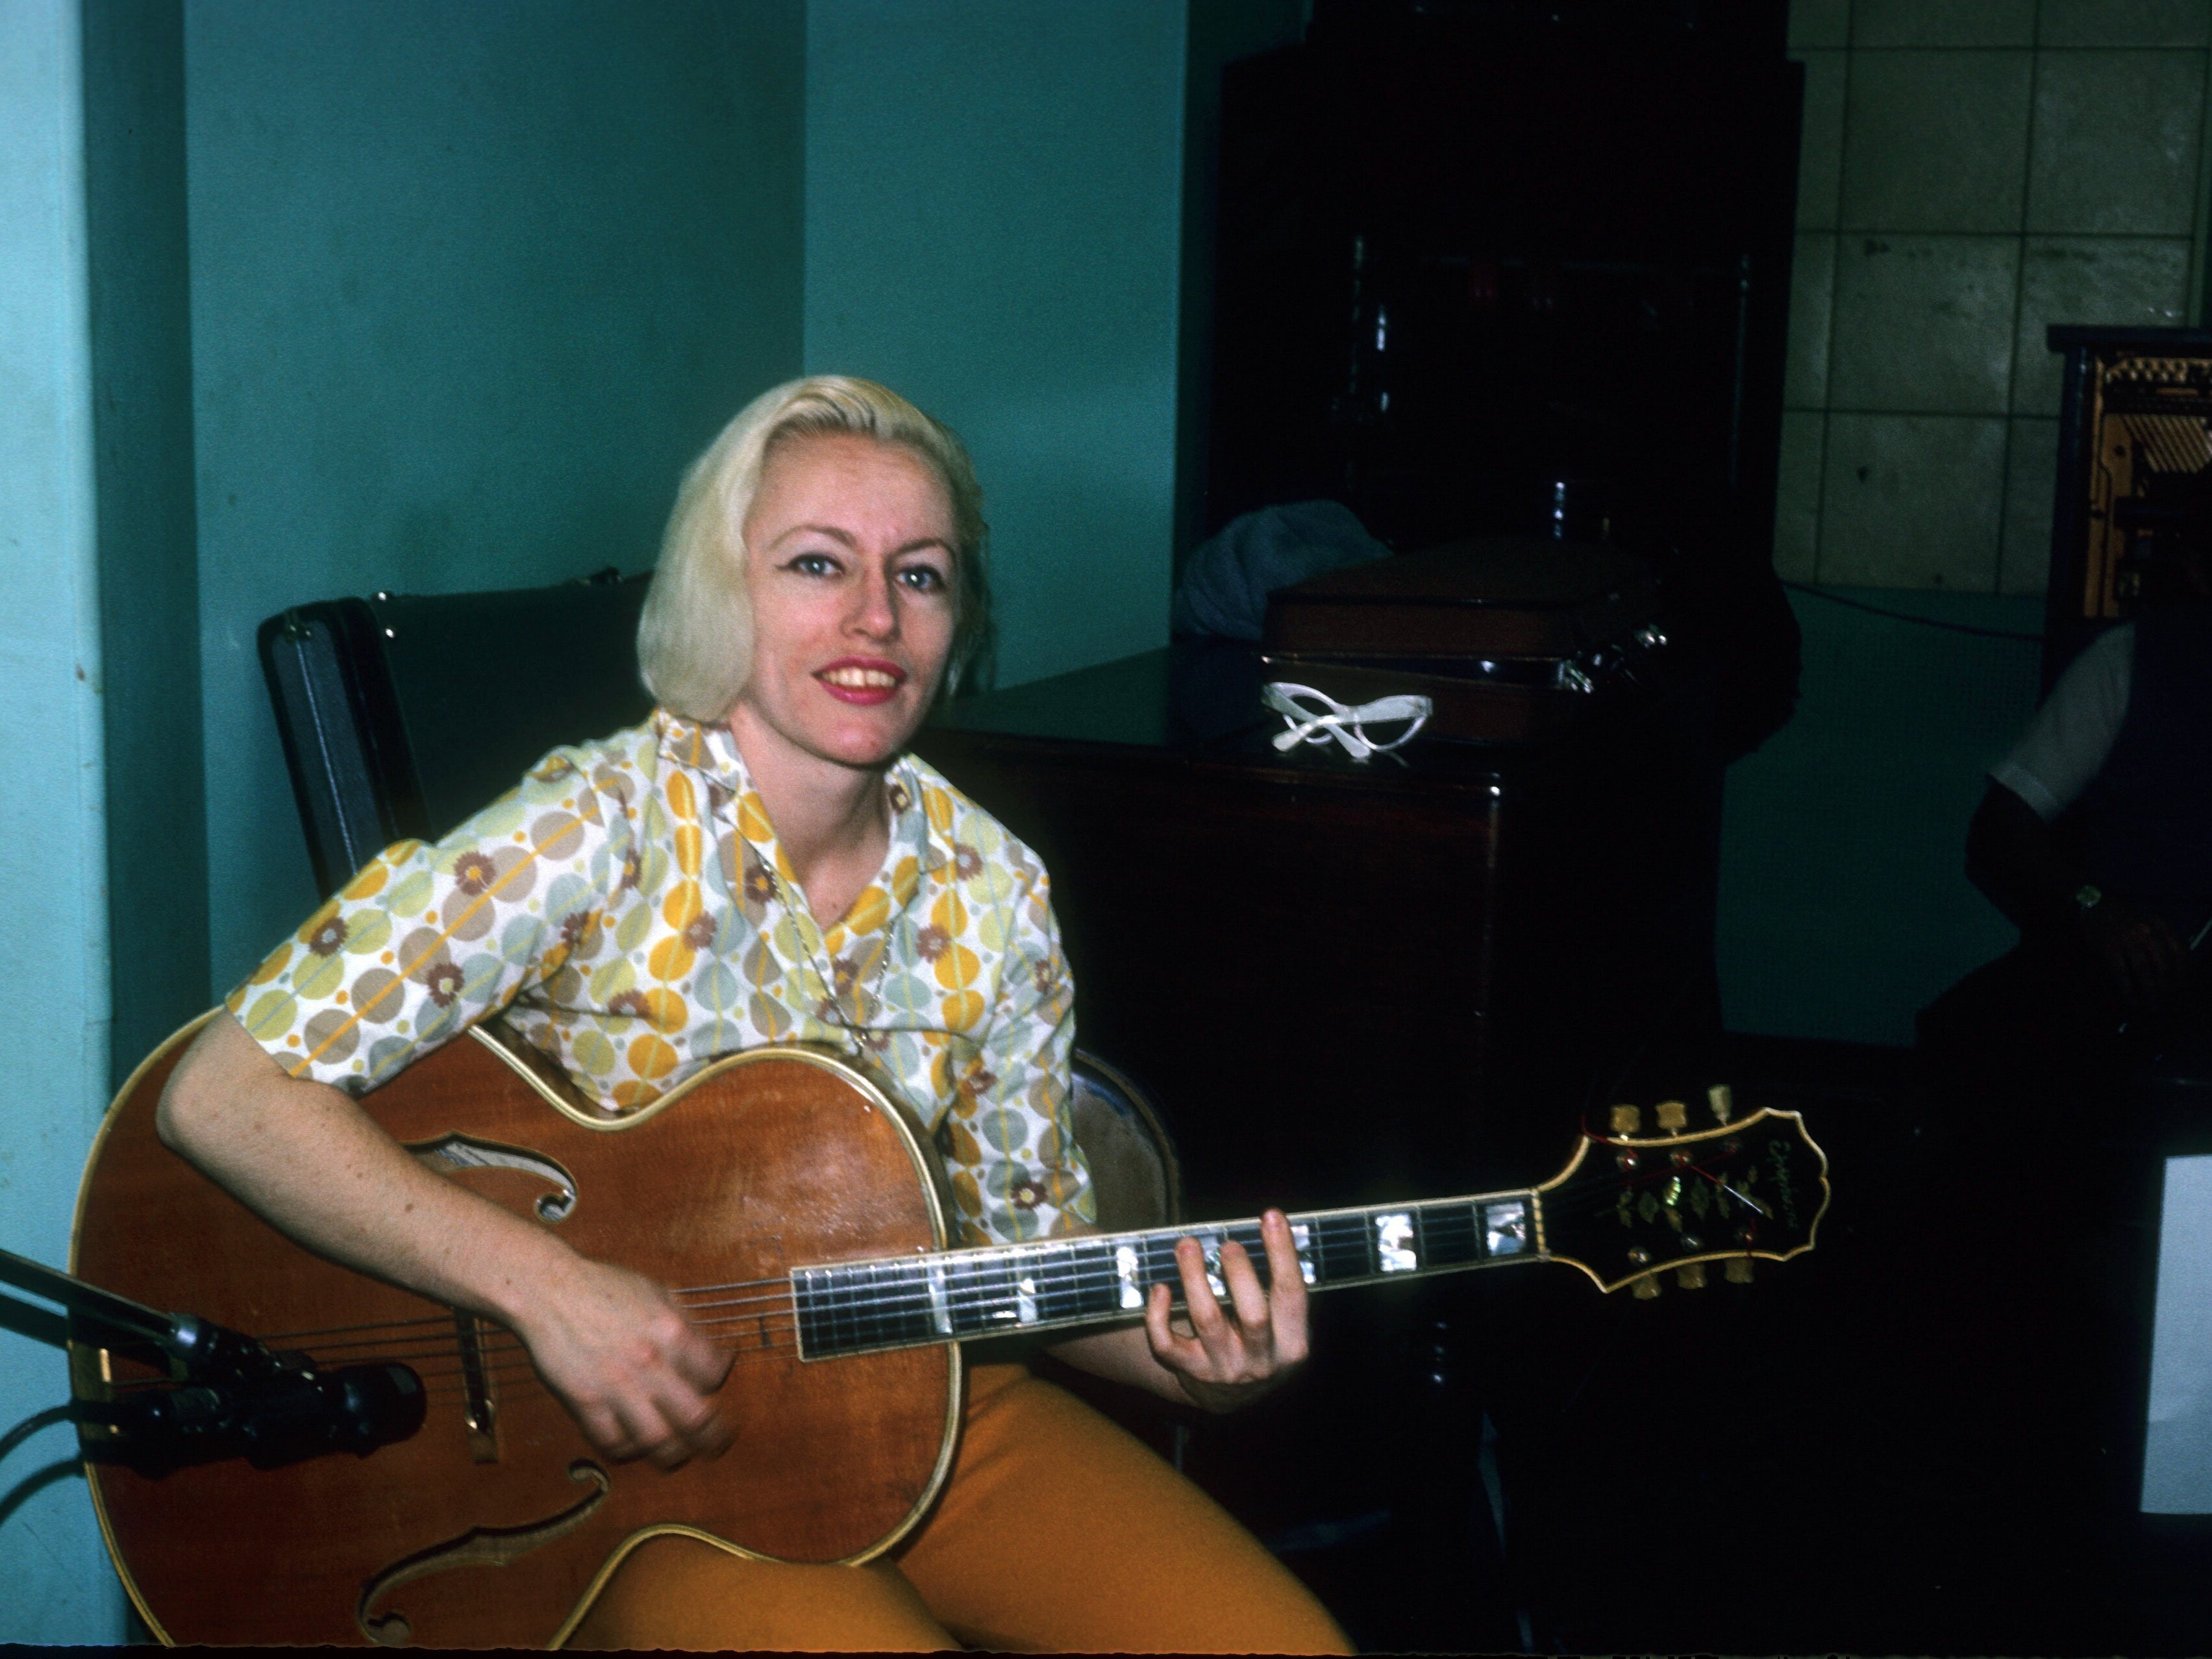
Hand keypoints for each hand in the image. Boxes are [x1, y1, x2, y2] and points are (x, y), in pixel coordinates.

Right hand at [511, 1254, 732, 1467]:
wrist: (550, 1290)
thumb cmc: (604, 1287)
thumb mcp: (658, 1292)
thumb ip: (688, 1323)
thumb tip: (718, 1354)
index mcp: (672, 1331)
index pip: (713, 1375)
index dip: (717, 1383)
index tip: (713, 1388)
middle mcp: (649, 1362)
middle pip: (695, 1417)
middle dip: (712, 1438)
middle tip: (715, 1445)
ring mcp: (616, 1385)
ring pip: (657, 1439)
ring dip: (672, 1455)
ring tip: (676, 1457)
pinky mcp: (584, 1401)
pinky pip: (612, 1441)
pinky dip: (626, 1450)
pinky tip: (631, 1446)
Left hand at [1143, 1209, 1309, 1412]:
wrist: (1234, 1397)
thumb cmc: (1262, 1342)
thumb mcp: (1284, 1325)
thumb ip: (1280, 1288)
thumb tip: (1275, 1226)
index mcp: (1291, 1343)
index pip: (1291, 1293)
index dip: (1282, 1253)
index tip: (1271, 1216)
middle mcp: (1260, 1359)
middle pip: (1252, 1315)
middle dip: (1239, 1274)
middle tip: (1228, 1243)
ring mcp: (1223, 1367)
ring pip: (1207, 1321)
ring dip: (1195, 1279)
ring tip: (1187, 1245)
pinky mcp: (1190, 1371)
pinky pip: (1168, 1345)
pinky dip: (1159, 1315)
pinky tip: (1160, 1288)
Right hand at [2076, 899, 2188, 1013]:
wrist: (2092, 901)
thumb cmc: (2120, 914)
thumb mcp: (2146, 919)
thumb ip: (2158, 937)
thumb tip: (2167, 968)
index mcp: (2160, 923)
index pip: (2180, 950)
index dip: (2182, 971)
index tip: (2181, 985)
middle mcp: (2148, 931)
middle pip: (2164, 964)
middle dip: (2167, 986)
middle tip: (2166, 1000)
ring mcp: (2128, 938)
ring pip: (2144, 970)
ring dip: (2150, 991)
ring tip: (2152, 1006)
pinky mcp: (2109, 946)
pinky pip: (2121, 972)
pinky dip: (2127, 989)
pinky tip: (2131, 999)